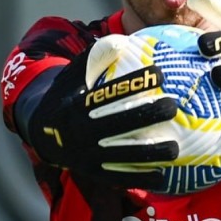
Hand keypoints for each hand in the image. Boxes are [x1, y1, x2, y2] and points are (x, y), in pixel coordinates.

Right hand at [28, 35, 178, 187]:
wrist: (43, 135)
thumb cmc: (68, 97)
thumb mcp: (73, 75)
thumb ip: (95, 58)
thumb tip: (121, 41)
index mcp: (77, 106)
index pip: (109, 92)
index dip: (134, 83)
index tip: (160, 73)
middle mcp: (81, 132)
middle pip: (119, 123)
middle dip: (147, 115)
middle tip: (173, 106)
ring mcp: (87, 155)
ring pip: (123, 155)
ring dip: (150, 153)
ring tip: (176, 148)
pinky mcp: (93, 173)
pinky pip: (120, 177)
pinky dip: (141, 178)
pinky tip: (164, 177)